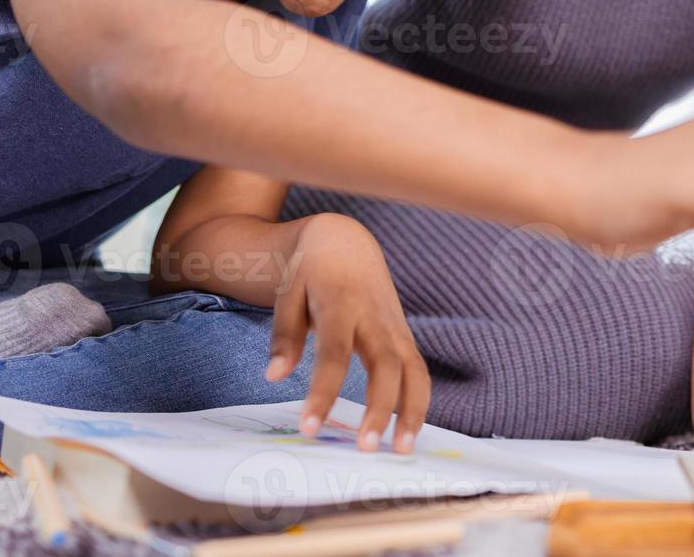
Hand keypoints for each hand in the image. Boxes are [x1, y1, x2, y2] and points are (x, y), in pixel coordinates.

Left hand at [265, 213, 429, 453]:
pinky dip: (418, 403)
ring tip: (401, 450)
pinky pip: (418, 371)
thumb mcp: (288, 290)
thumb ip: (284, 334)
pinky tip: (407, 434)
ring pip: (414, 370)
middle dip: (380, 408)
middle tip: (365, 449)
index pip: (334, 352)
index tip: (309, 427)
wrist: (346, 242)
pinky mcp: (404, 336)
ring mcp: (396, 327)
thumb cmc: (311, 269)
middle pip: (387, 366)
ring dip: (413, 412)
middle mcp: (376, 317)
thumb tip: (275, 377)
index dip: (324, 391)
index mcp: (342, 303)